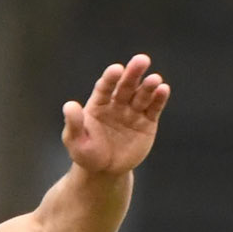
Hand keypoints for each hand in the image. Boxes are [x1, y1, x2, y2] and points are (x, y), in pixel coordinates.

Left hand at [62, 54, 169, 177]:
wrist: (104, 171)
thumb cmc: (86, 154)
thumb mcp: (75, 141)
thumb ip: (74, 123)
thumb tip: (69, 105)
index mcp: (98, 103)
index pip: (105, 86)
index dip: (111, 77)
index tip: (116, 69)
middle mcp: (117, 103)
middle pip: (126, 85)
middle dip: (133, 73)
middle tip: (142, 60)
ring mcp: (133, 111)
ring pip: (142, 95)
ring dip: (149, 86)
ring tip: (155, 79)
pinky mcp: (147, 122)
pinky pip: (154, 108)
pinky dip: (159, 98)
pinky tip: (163, 89)